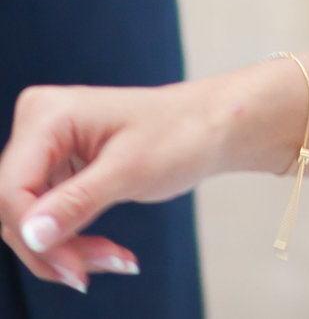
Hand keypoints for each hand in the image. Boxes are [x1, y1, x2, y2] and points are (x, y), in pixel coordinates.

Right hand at [1, 79, 255, 288]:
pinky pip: (46, 218)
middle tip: (110, 265)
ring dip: (66, 250)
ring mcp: (45, 149)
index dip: (34, 236)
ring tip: (117, 260)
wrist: (214, 125)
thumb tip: (31, 235)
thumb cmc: (183, 133)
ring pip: (28, 221)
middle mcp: (37, 126)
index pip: (11, 191)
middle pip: (15, 210)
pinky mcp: (56, 169)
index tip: (75, 269)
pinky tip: (108, 253)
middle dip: (56, 248)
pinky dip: (72, 242)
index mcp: (48, 114)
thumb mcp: (131, 169)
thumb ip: (76, 202)